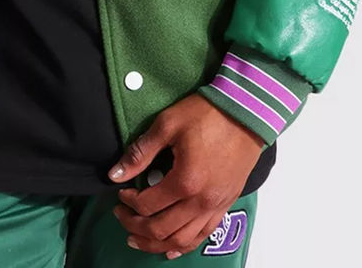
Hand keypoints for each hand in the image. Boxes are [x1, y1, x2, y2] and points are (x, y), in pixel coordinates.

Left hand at [106, 92, 262, 258]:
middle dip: (135, 226)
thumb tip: (115, 174)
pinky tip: (171, 248)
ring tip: (138, 239)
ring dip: (156, 244)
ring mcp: (215, 206)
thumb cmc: (207, 114)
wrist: (246, 113)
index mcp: (184, 181)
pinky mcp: (225, 204)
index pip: (147, 204)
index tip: (120, 191)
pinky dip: (184, 245)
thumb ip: (140, 153)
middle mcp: (201, 201)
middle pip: (161, 229)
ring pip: (182, 240)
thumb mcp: (167, 125)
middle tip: (121, 216)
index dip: (128, 201)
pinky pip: (203, 235)